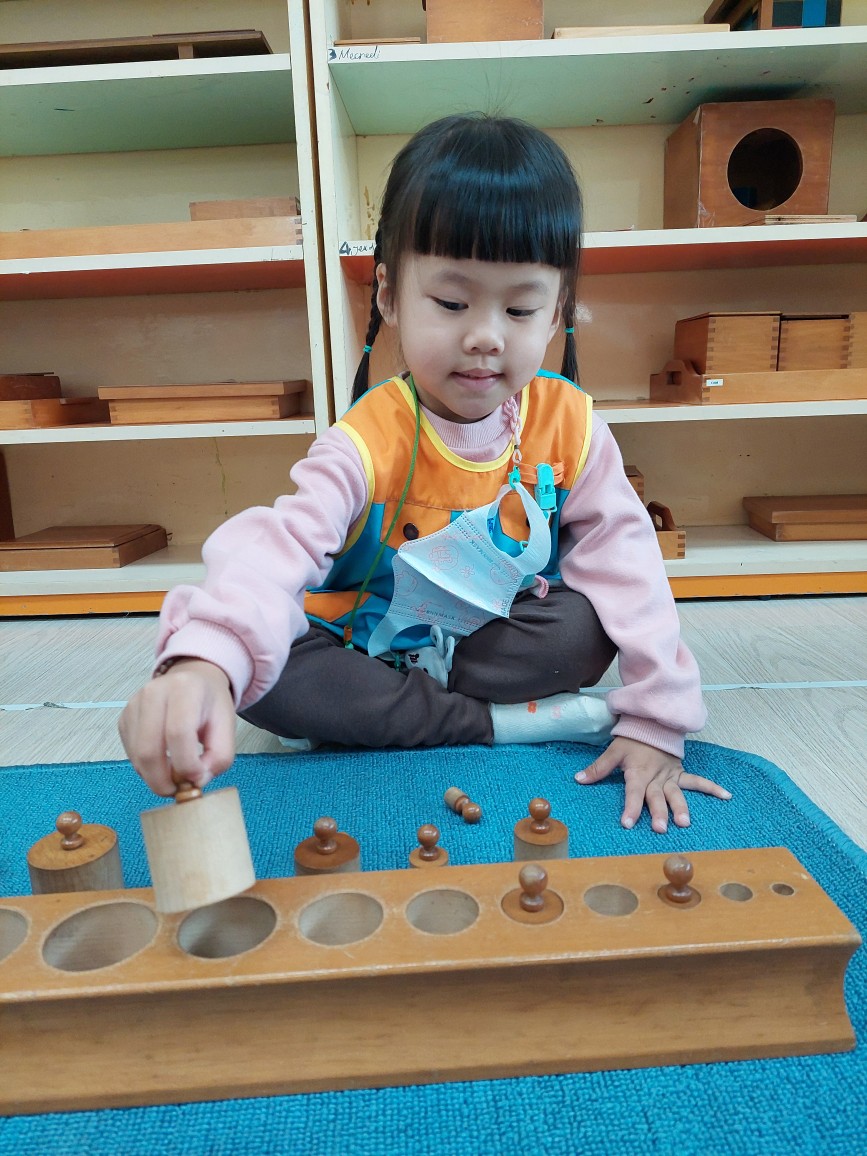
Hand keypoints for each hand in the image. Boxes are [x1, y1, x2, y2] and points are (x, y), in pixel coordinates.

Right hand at [119, 658, 235, 796]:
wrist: (192, 680)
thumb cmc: (210, 705)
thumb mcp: (227, 728)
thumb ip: (219, 757)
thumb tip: (195, 781)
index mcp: (185, 689)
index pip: (178, 733)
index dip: (186, 765)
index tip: (197, 779)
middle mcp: (154, 692)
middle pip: (149, 749)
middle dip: (163, 780)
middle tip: (178, 790)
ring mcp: (133, 705)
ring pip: (137, 756)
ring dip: (154, 776)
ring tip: (174, 774)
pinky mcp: (124, 718)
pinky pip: (131, 754)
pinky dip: (146, 767)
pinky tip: (163, 761)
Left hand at [574, 736, 731, 832]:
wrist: (652, 723)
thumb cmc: (631, 740)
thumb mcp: (613, 751)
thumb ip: (598, 768)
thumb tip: (578, 779)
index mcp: (638, 772)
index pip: (633, 793)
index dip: (630, 808)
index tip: (627, 823)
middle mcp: (655, 776)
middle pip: (656, 797)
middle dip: (658, 812)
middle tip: (660, 828)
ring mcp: (670, 775)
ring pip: (676, 793)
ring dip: (681, 807)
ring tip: (685, 822)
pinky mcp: (680, 773)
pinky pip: (697, 781)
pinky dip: (712, 787)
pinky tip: (726, 796)